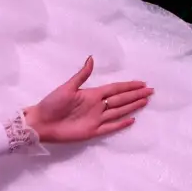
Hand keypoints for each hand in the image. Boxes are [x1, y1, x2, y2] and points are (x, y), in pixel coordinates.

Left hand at [24, 57, 152, 143]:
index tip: (142, 83)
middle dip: (135, 95)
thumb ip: (82, 75)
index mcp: (92, 94)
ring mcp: (96, 119)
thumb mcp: (67, 87)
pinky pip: (110, 127)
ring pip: (119, 111)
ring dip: (132, 106)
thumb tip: (92, 58)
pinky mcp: (92, 132)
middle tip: (150, 91)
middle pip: (121, 100)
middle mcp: (97, 106)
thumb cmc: (51, 103)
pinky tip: (132, 119)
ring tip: (145, 101)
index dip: (129, 86)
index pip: (115, 89)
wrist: (41, 123)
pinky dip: (121, 124)